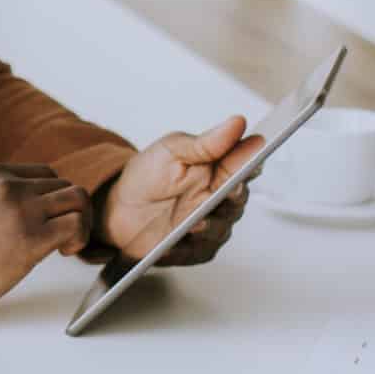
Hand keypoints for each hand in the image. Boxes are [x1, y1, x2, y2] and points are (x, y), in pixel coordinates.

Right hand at [0, 163, 93, 335]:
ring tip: (65, 245)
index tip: (45, 223)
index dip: (52, 200)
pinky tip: (64, 253)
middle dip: (67, 211)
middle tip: (58, 238)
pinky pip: (77, 225)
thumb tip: (34, 205)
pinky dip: (80, 238)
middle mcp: (6, 184)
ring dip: (81, 222)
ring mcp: (19, 209)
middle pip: (64, 186)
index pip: (44, 174)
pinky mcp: (30, 239)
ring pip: (78, 199)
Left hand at [100, 116, 264, 264]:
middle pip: (238, 199)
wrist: (120, 207)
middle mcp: (222, 199)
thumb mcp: (172, 150)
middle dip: (232, 195)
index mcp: (220, 169)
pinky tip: (173, 244)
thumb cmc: (149, 175)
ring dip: (208, 225)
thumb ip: (206, 143)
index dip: (252, 162)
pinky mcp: (198, 250)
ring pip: (221, 228)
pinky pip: (198, 251)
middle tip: (229, 189)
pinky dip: (185, 247)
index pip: (246, 165)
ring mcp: (213, 226)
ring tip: (196, 223)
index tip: (254, 157)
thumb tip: (238, 123)